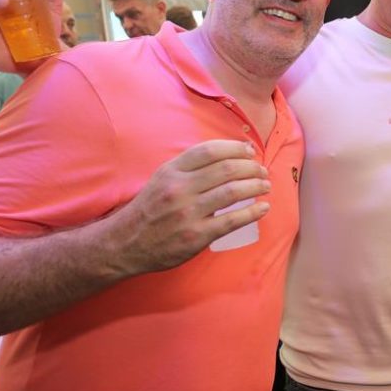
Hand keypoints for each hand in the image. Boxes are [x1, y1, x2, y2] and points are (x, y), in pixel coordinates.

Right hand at [107, 140, 271, 275]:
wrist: (125, 243)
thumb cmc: (149, 209)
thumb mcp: (162, 178)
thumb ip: (189, 167)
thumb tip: (227, 155)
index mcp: (171, 171)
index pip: (210, 150)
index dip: (235, 148)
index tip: (250, 151)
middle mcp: (179, 189)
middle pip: (226, 169)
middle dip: (251, 167)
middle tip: (262, 170)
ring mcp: (188, 213)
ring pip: (232, 192)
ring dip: (255, 186)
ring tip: (265, 185)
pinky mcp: (196, 236)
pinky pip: (232, 220)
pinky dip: (253, 212)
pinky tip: (263, 208)